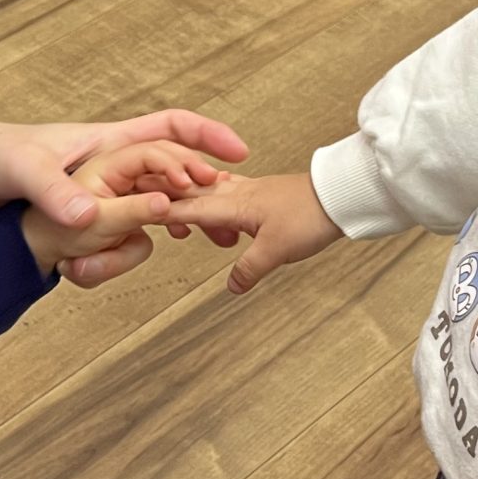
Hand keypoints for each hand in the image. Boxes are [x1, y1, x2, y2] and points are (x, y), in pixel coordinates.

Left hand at [18, 140, 226, 272]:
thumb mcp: (21, 171)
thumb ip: (57, 193)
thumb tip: (90, 218)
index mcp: (104, 143)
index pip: (169, 128)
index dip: (206, 135)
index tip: (238, 154)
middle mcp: (108, 165)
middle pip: (172, 172)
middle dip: (204, 191)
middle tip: (227, 221)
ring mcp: (97, 191)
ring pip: (152, 204)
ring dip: (178, 218)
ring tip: (205, 239)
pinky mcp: (80, 216)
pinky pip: (122, 227)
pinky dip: (140, 237)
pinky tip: (149, 248)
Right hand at [161, 172, 342, 294]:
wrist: (340, 194)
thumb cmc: (310, 216)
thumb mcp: (276, 251)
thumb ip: (249, 269)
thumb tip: (231, 286)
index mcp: (235, 205)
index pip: (188, 207)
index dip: (162, 210)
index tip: (137, 210)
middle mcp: (238, 193)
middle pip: (194, 194)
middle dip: (169, 200)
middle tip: (145, 205)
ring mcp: (251, 191)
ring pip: (211, 192)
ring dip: (192, 202)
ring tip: (180, 217)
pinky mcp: (263, 194)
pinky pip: (229, 194)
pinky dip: (215, 202)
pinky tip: (218, 207)